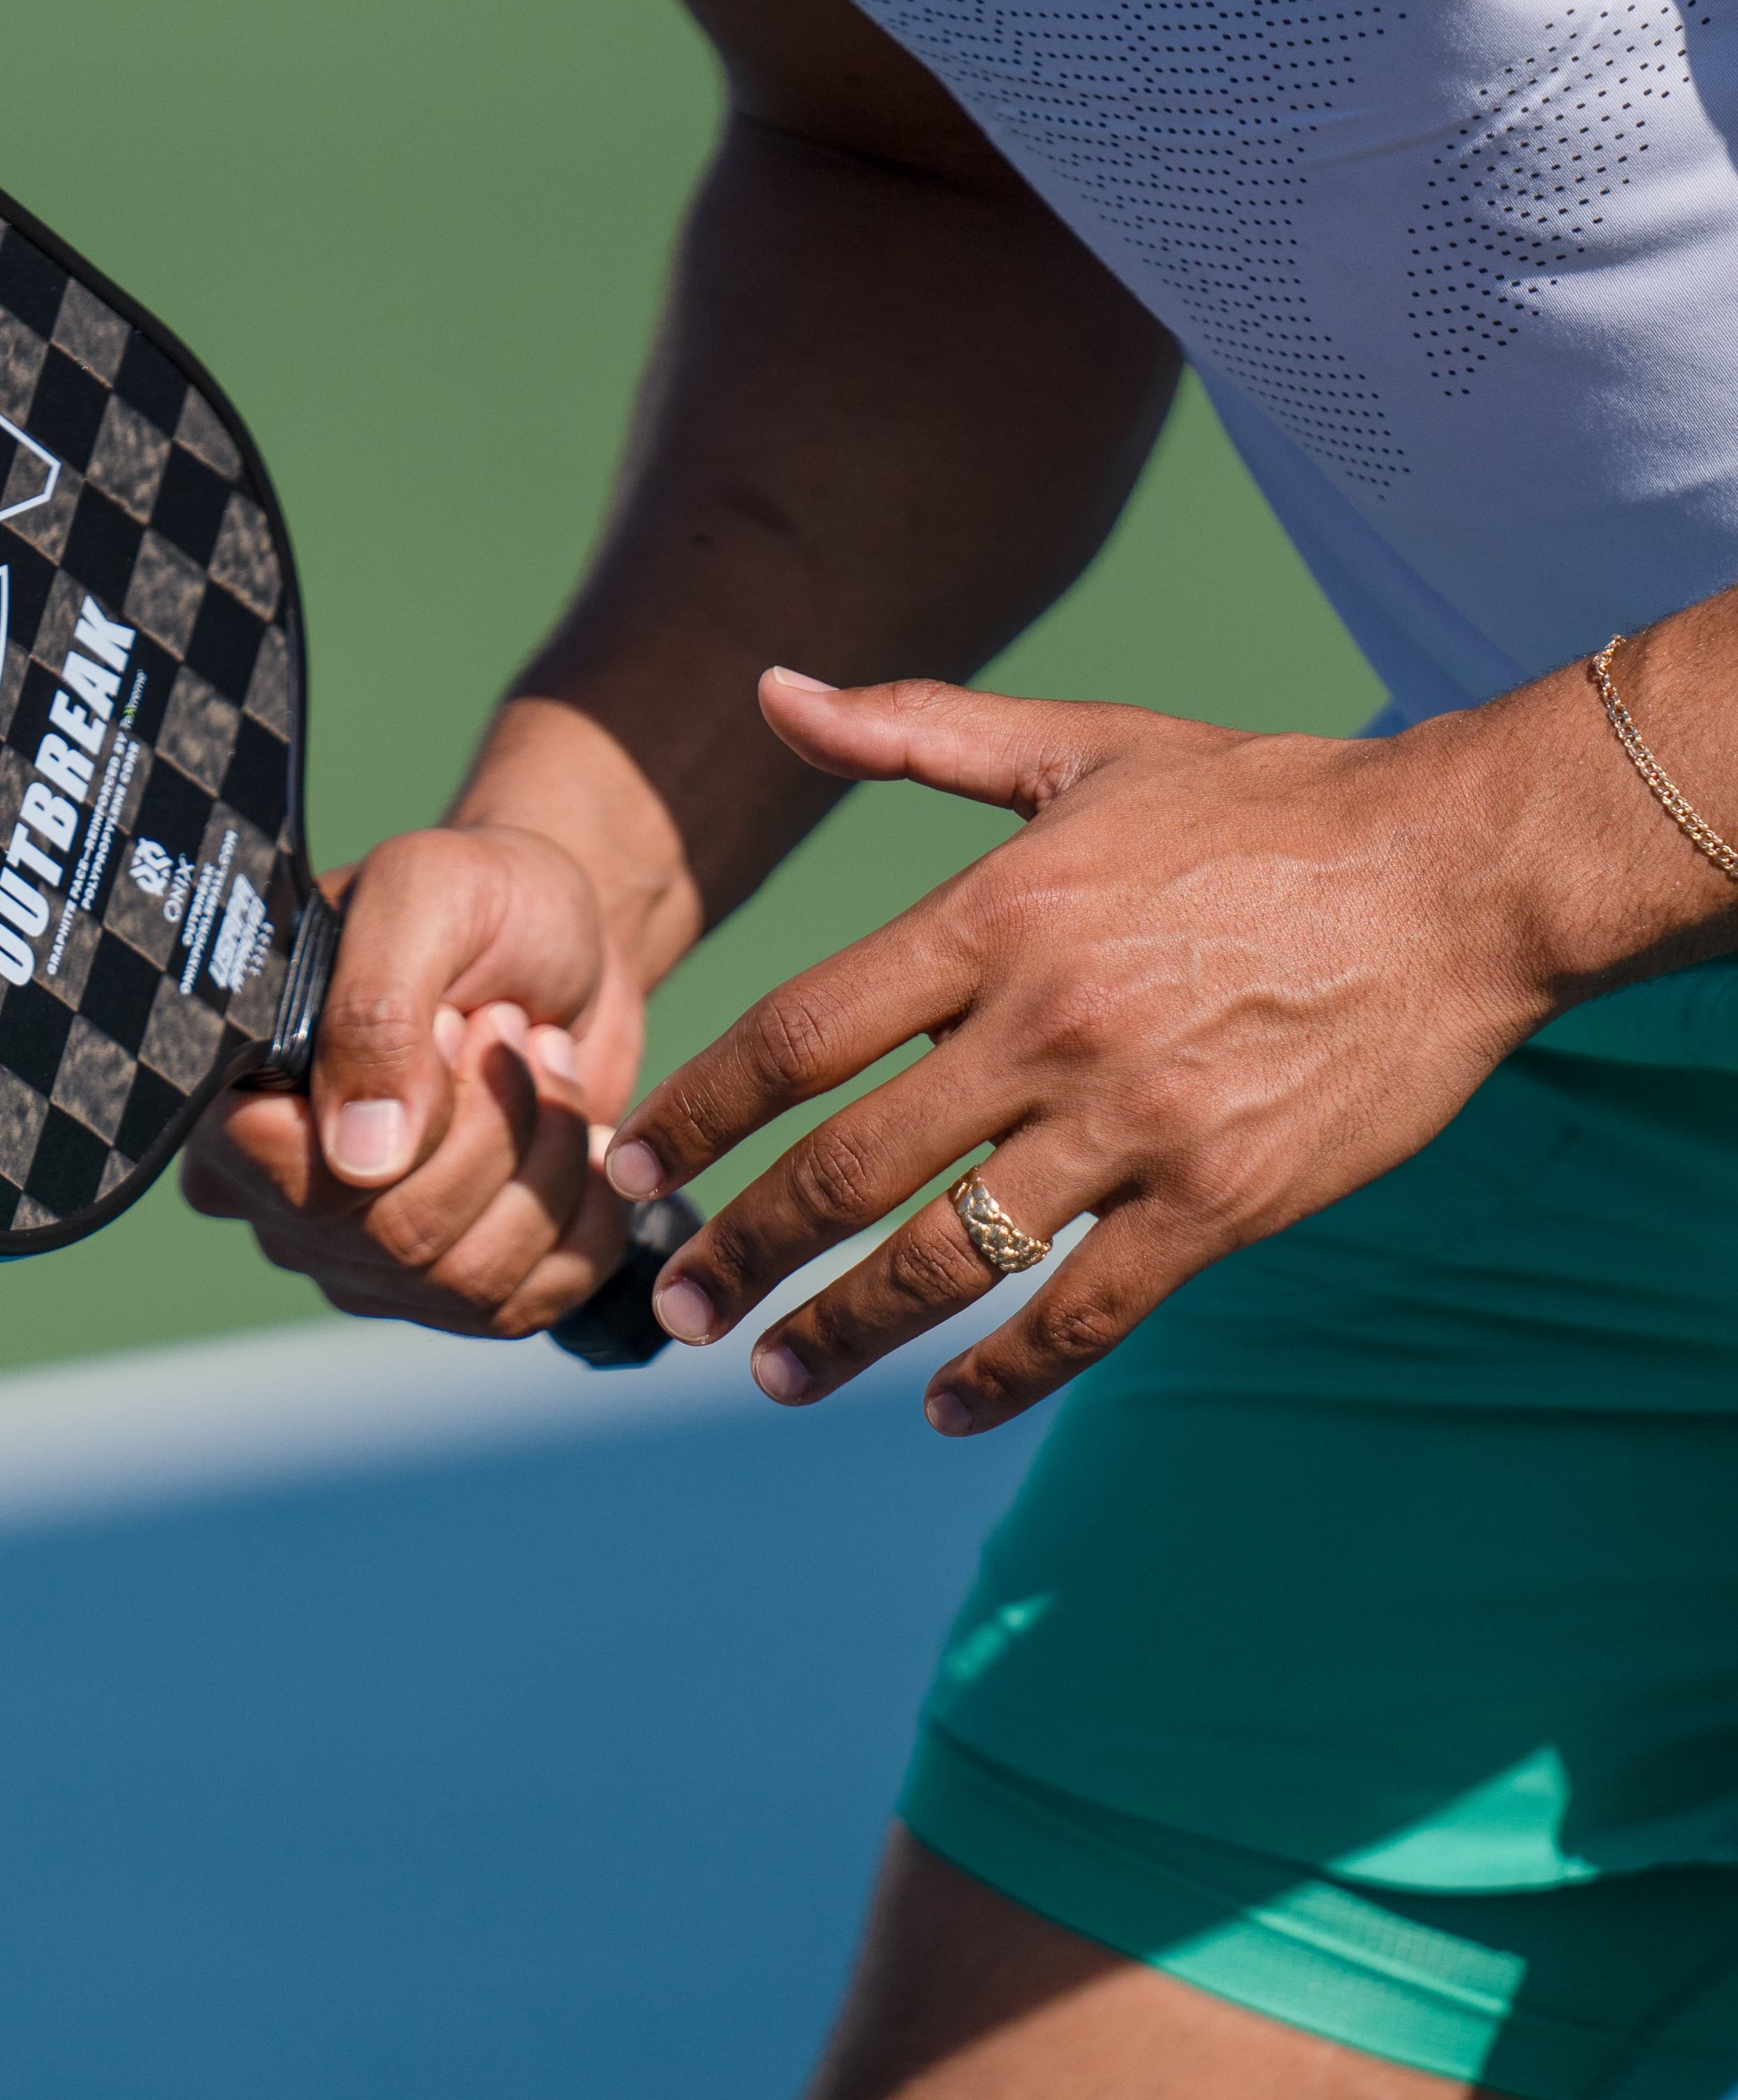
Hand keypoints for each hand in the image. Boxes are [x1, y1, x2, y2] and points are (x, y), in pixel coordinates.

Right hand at [181, 824, 647, 1333]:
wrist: (569, 944)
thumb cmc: (485, 904)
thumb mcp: (426, 896)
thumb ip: (374, 1010)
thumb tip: (360, 1162)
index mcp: (239, 1100)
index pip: (296, 1179)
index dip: (412, 1114)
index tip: (455, 1021)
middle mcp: (279, 1202)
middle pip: (398, 1237)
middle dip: (496, 1123)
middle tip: (512, 1027)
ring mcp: (362, 1262)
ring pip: (467, 1280)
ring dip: (546, 1159)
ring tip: (546, 1069)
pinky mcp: (449, 1293)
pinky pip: (526, 1305)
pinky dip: (585, 1217)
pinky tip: (584, 1139)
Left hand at [607, 671, 1553, 1432]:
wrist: (1464, 873)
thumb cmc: (1262, 803)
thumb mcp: (1081, 745)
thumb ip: (913, 731)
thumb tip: (770, 690)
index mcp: (996, 916)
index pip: (802, 1034)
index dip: (703, 1110)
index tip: (635, 1166)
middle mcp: (1048, 1028)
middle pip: (851, 1166)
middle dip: (746, 1249)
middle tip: (676, 1309)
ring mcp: (1137, 1123)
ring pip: (952, 1256)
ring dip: (846, 1327)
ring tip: (773, 1376)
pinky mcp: (1223, 1202)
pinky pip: (1086, 1309)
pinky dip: (1006, 1370)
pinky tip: (943, 1409)